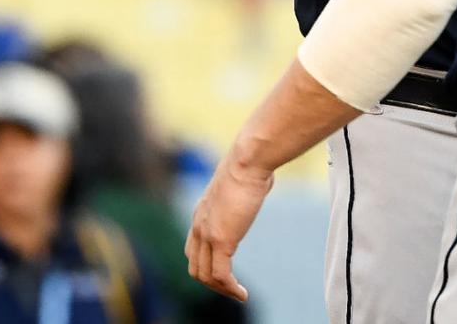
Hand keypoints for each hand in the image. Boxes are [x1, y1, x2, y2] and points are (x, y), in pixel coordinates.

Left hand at [185, 154, 274, 301]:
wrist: (248, 160)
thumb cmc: (252, 164)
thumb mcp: (244, 179)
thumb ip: (247, 187)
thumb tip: (263, 179)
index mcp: (202, 212)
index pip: (193, 248)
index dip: (205, 264)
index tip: (224, 272)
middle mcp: (199, 225)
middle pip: (195, 267)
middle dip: (212, 283)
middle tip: (231, 288)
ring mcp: (208, 234)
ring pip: (205, 276)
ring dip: (221, 290)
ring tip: (238, 295)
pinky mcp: (221, 240)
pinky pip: (221, 275)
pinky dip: (230, 289)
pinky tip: (242, 294)